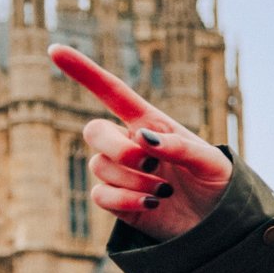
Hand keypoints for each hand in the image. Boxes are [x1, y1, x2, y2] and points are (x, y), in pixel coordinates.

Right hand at [51, 45, 232, 240]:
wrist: (219, 222)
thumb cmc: (218, 183)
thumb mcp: (210, 161)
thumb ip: (180, 147)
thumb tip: (143, 137)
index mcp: (152, 123)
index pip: (112, 92)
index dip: (84, 71)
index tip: (55, 49)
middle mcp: (130, 144)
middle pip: (94, 131)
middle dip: (118, 148)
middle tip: (151, 163)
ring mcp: (120, 172)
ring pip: (99, 166)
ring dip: (133, 180)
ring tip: (165, 191)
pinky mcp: (116, 200)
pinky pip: (99, 195)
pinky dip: (124, 201)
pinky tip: (152, 205)